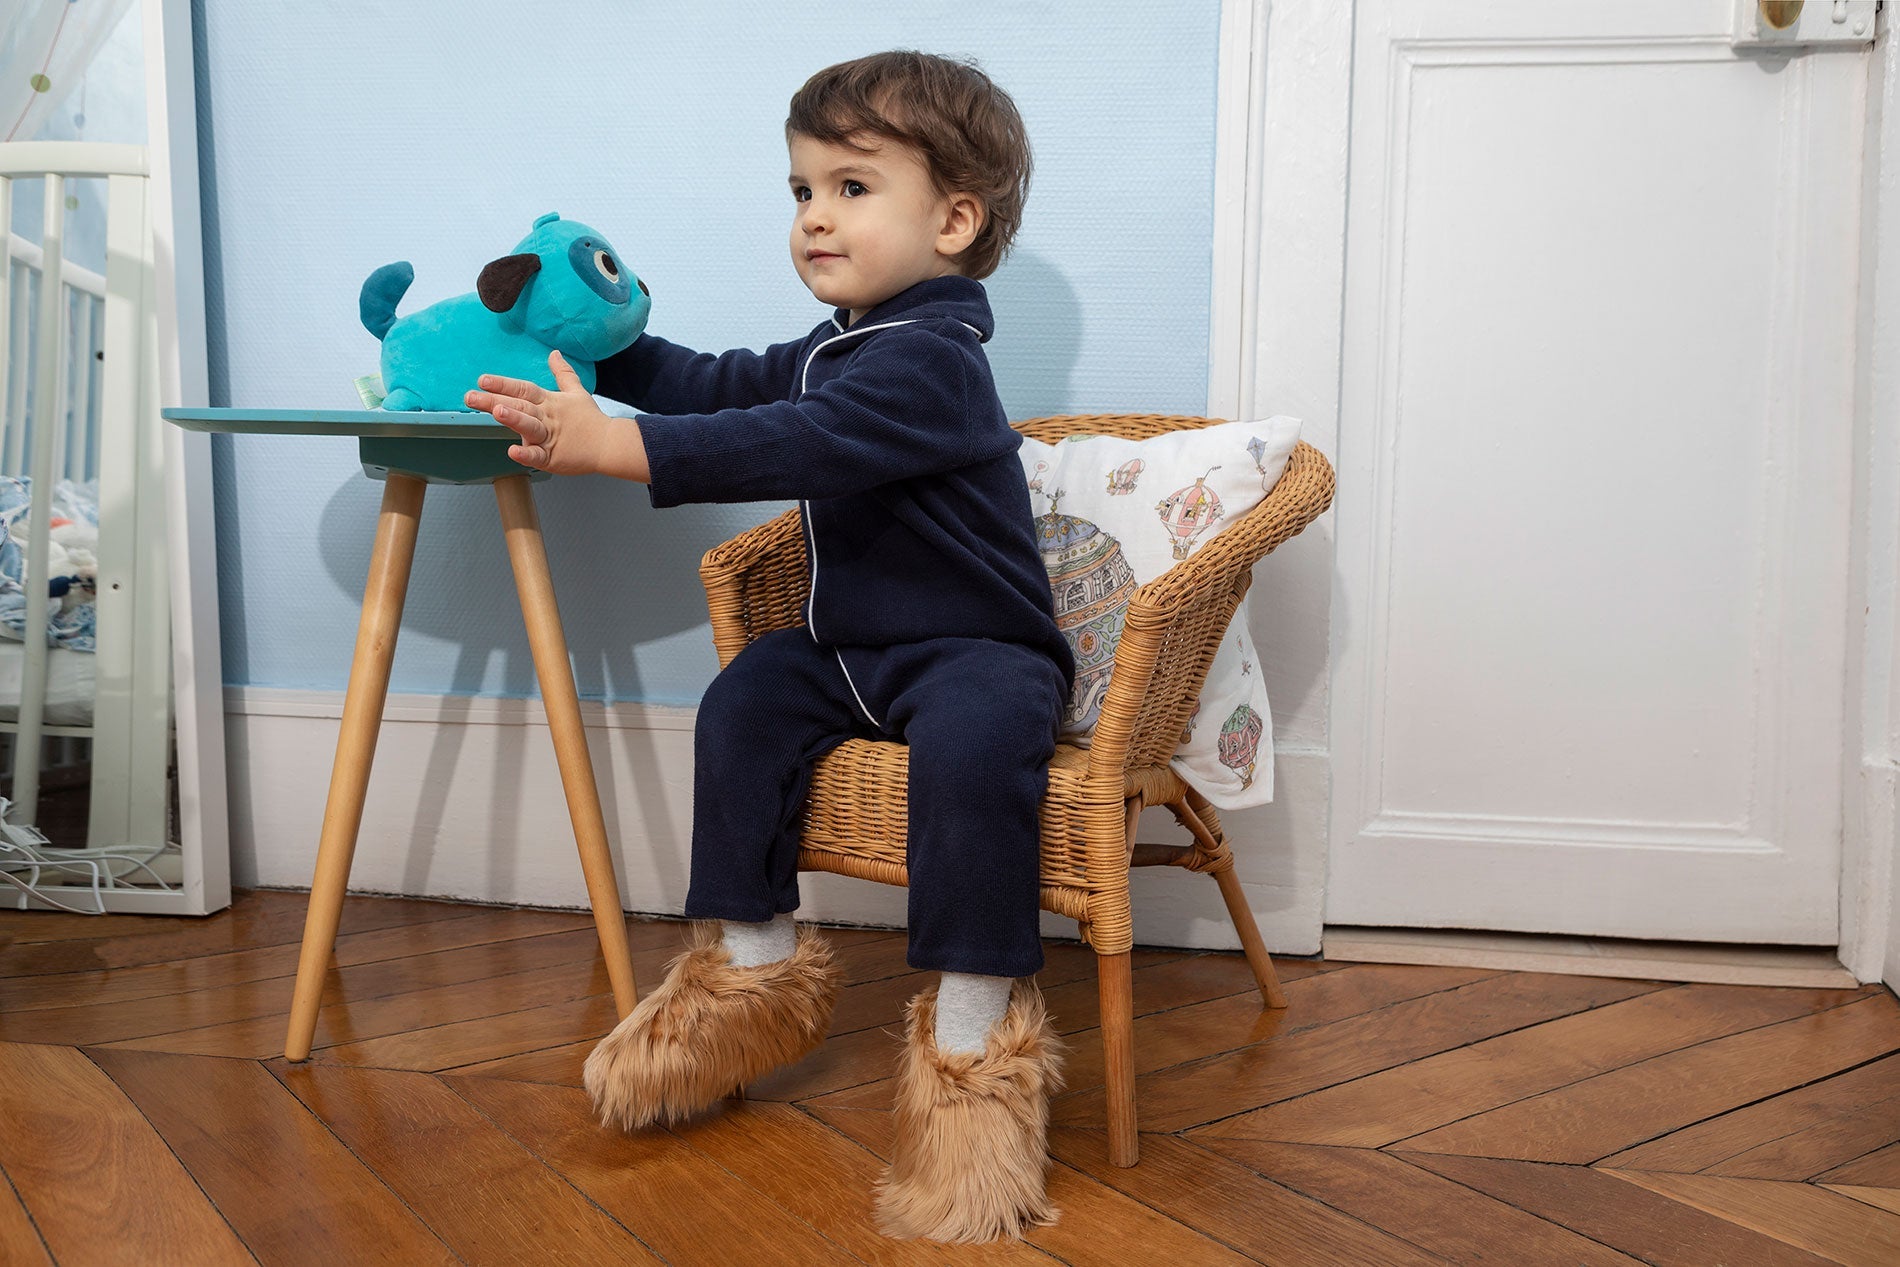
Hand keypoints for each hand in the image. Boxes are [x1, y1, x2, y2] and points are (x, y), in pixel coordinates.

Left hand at [464, 350, 648, 480]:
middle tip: (471, 396)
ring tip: (496, 411)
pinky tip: (512, 452)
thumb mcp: (577, 392)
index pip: (523, 389)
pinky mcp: (553, 458)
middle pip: (519, 405)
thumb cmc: (590, 420)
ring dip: (514, 418)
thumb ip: (562, 373)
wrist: (610, 445)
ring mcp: (550, 437)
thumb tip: (554, 353)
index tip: (483, 380)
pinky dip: (526, 454)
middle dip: (494, 400)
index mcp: (549, 401)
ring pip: (529, 426)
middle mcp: (547, 417)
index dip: (503, 384)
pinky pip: (538, 456)